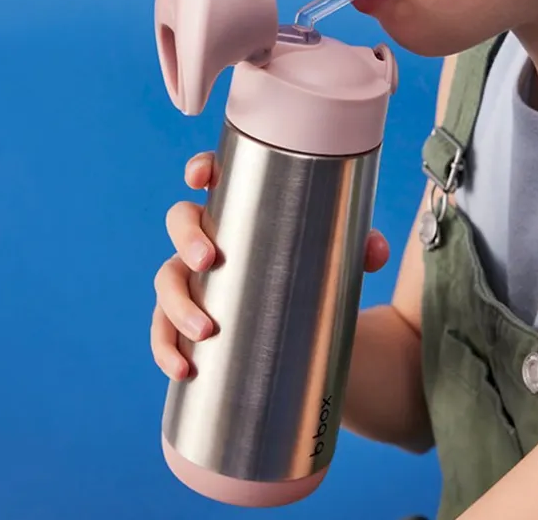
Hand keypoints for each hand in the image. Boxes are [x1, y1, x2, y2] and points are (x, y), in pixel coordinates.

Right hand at [150, 151, 391, 379]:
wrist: (310, 333)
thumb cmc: (316, 274)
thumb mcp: (341, 258)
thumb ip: (360, 248)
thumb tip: (374, 252)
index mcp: (242, 211)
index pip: (212, 178)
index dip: (200, 170)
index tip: (200, 178)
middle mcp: (210, 240)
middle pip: (180, 222)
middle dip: (186, 238)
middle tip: (208, 259)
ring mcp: (194, 281)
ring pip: (167, 280)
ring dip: (177, 304)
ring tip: (205, 331)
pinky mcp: (188, 323)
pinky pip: (164, 333)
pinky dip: (167, 349)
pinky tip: (185, 368)